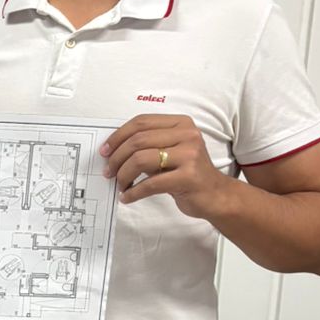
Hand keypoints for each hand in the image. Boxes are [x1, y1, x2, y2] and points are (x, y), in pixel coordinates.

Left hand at [101, 114, 225, 218]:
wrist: (215, 195)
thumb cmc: (187, 173)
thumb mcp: (169, 152)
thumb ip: (147, 146)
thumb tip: (113, 150)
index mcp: (181, 123)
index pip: (141, 122)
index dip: (118, 136)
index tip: (105, 151)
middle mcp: (187, 135)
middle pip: (138, 140)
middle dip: (117, 158)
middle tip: (109, 172)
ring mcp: (190, 155)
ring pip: (141, 160)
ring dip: (123, 175)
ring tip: (120, 185)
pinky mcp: (188, 177)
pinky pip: (150, 184)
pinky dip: (133, 192)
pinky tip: (127, 197)